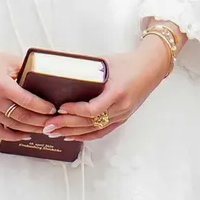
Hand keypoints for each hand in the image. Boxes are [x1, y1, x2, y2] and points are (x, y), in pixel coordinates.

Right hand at [0, 43, 58, 144]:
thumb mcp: (10, 61)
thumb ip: (27, 71)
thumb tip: (45, 81)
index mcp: (3, 86)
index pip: (29, 102)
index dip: (43, 108)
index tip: (53, 110)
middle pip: (23, 118)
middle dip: (41, 122)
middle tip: (52, 122)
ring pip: (13, 127)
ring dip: (30, 129)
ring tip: (43, 128)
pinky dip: (12, 136)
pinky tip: (24, 135)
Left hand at [51, 35, 175, 144]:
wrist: (151, 68)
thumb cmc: (128, 62)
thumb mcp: (106, 62)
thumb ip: (86, 67)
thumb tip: (59, 68)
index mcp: (118, 92)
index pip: (94, 109)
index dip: (75, 111)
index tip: (60, 108)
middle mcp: (121, 107)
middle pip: (90, 122)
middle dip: (67, 125)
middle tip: (48, 126)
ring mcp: (122, 115)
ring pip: (94, 129)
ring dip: (73, 133)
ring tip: (54, 133)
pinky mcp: (122, 118)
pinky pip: (102, 131)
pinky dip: (86, 136)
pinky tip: (72, 137)